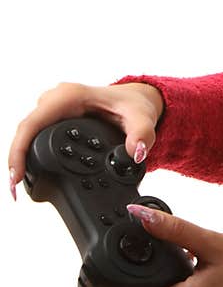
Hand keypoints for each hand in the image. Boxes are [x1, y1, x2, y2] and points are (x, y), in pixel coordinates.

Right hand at [8, 82, 163, 199]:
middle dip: (18, 160)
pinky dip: (30, 155)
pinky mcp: (54, 118)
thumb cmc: (135, 105)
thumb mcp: (142, 118)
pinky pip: (35, 136)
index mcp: (71, 96)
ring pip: (28, 134)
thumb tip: (136, 152)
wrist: (136, 100)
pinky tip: (28, 174)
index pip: (33, 123)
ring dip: (21, 158)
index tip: (16, 176)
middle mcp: (57, 99)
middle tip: (15, 190)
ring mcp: (53, 108)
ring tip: (18, 186)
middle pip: (26, 131)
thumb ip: (142, 134)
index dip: (20, 150)